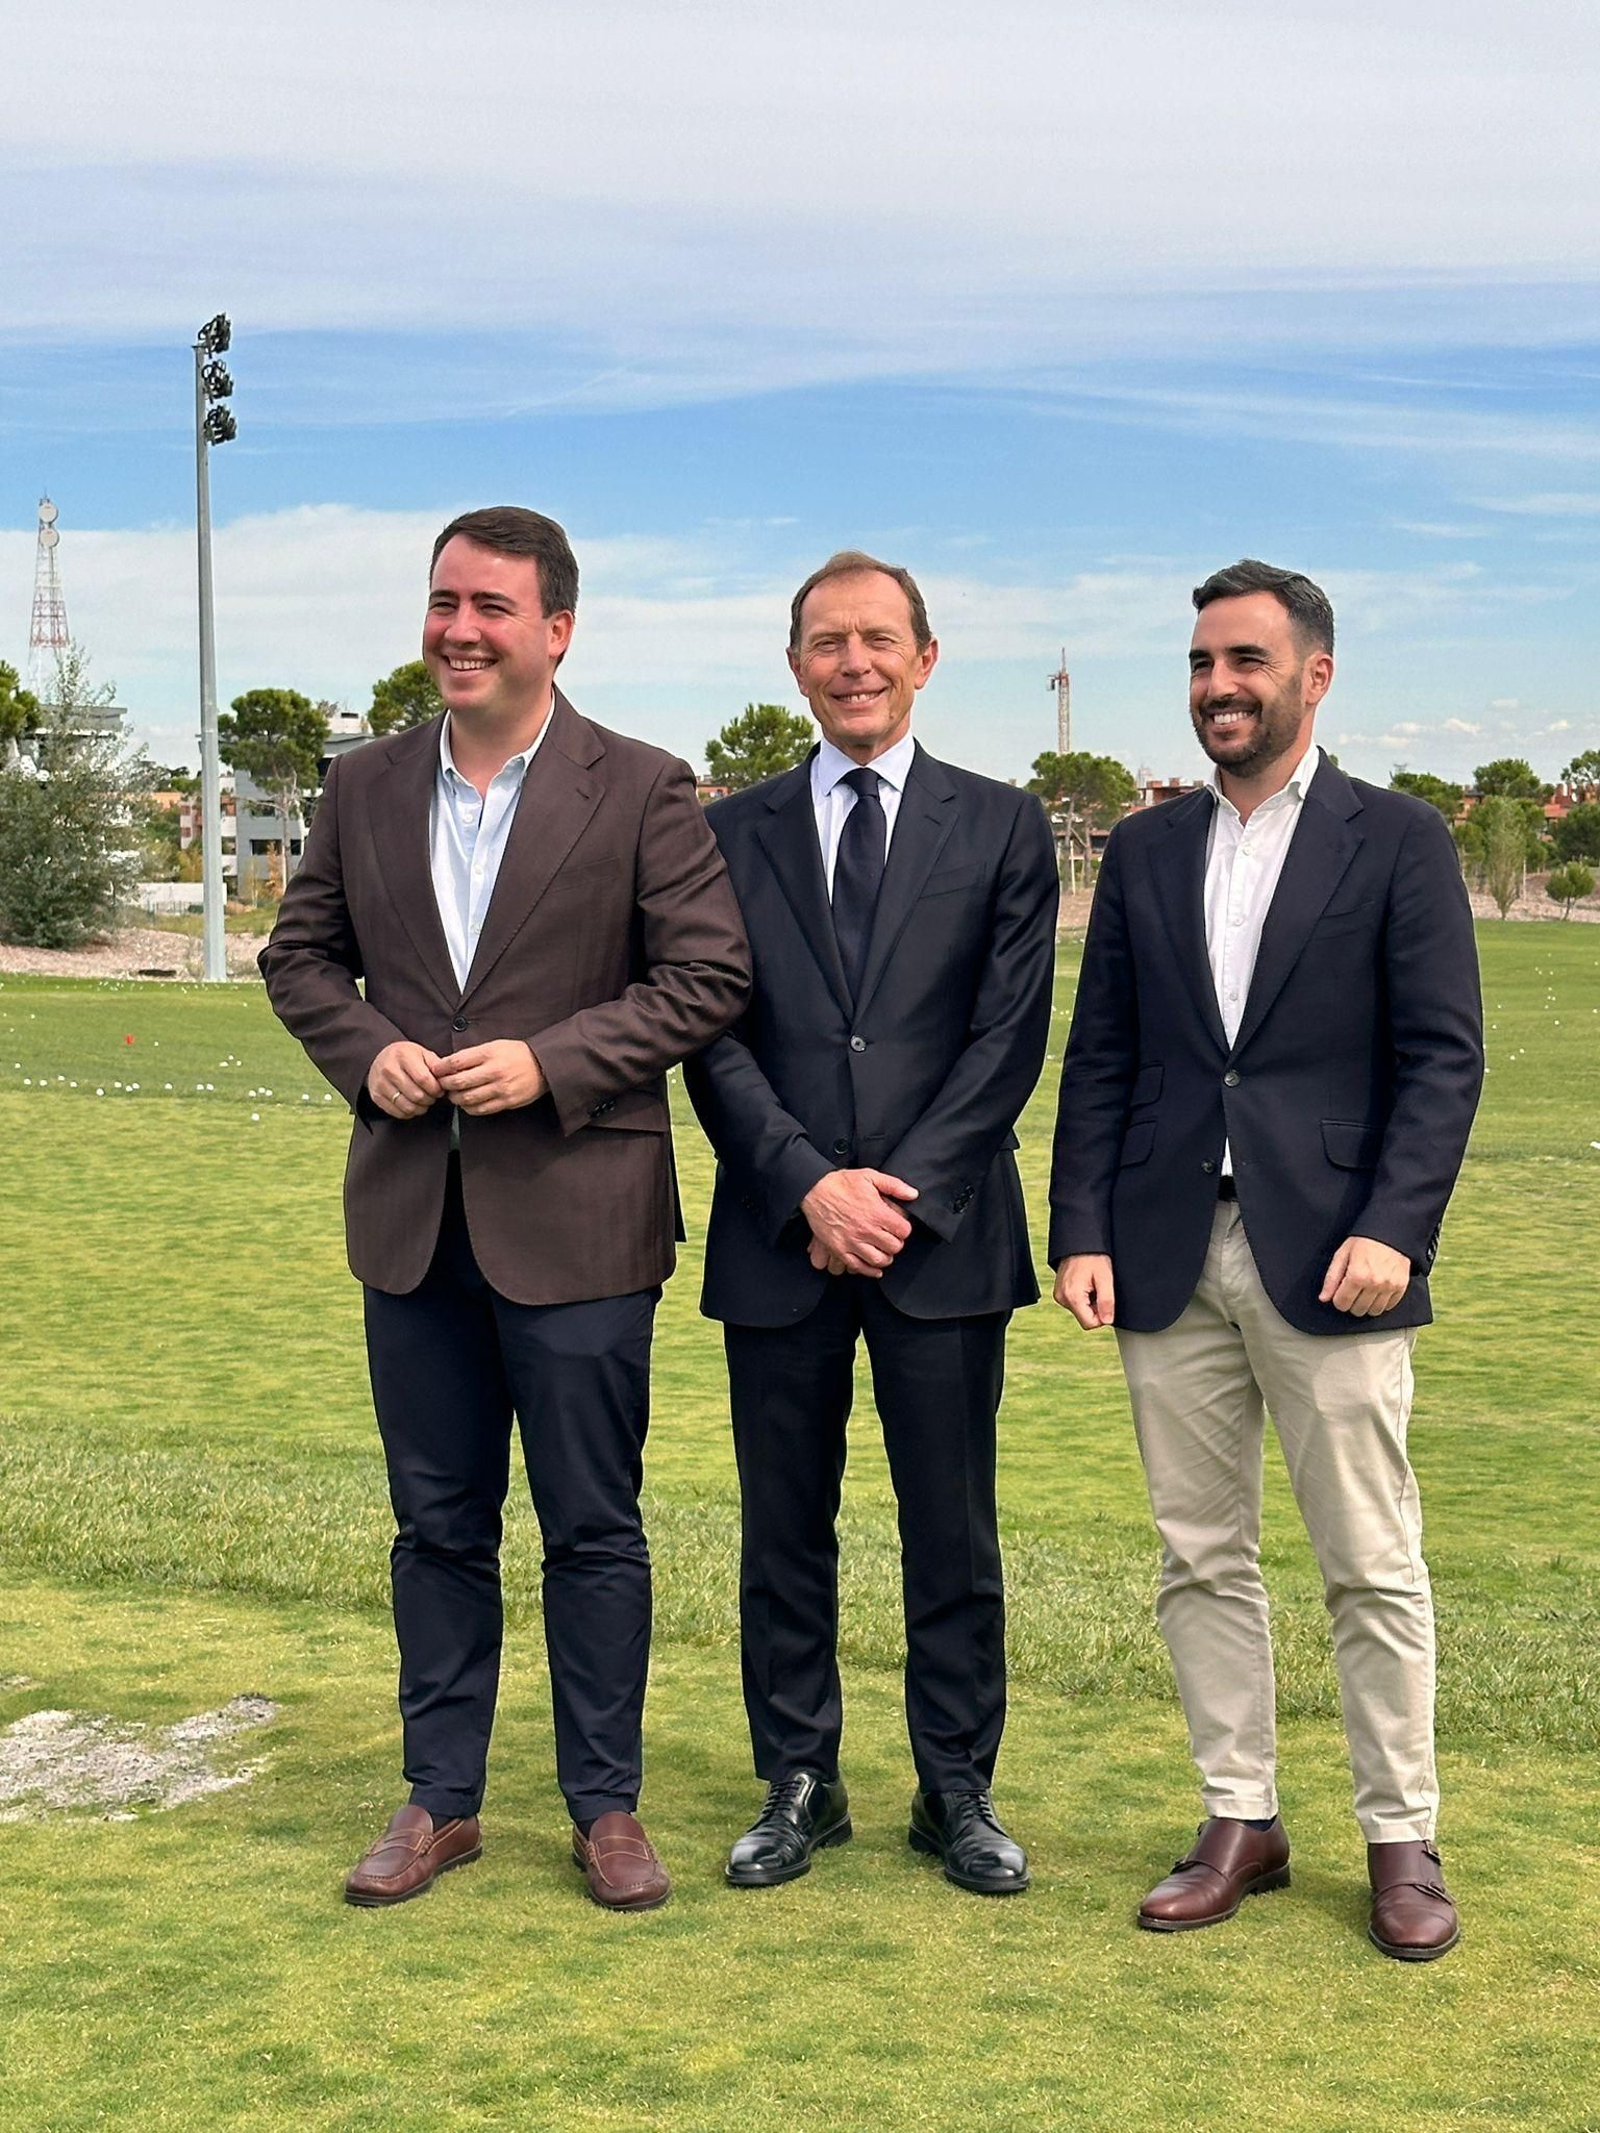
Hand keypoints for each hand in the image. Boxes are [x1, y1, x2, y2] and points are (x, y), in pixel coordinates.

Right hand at [367, 1039, 443, 1120]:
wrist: (379, 1058)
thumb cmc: (405, 1057)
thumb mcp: (422, 1053)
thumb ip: (436, 1064)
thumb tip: (448, 1077)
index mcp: (403, 1056)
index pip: (424, 1079)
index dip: (436, 1089)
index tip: (439, 1090)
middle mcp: (389, 1069)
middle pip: (417, 1095)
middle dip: (430, 1099)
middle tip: (433, 1096)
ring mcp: (380, 1084)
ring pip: (407, 1106)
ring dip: (421, 1108)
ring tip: (424, 1102)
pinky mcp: (376, 1096)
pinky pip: (397, 1112)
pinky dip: (409, 1113)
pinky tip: (413, 1105)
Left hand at [434, 1040, 546, 1115]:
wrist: (543, 1065)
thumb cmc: (516, 1054)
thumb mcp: (494, 1046)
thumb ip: (472, 1055)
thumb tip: (448, 1065)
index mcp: (489, 1054)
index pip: (456, 1062)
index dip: (441, 1068)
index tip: (436, 1071)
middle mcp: (494, 1071)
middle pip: (458, 1082)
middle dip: (444, 1085)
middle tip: (441, 1085)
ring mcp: (501, 1088)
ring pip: (467, 1098)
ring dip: (455, 1098)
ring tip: (454, 1095)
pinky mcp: (506, 1102)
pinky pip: (480, 1109)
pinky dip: (469, 1108)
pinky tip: (467, 1103)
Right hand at [799, 1169, 918, 1277]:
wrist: (814, 1190)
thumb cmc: (841, 1183)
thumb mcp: (870, 1176)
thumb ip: (894, 1185)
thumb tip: (913, 1194)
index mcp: (877, 1213)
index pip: (904, 1231)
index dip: (904, 1229)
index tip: (899, 1227)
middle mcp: (866, 1230)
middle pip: (894, 1247)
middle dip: (896, 1243)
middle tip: (891, 1238)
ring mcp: (852, 1242)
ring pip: (879, 1260)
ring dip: (885, 1257)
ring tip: (883, 1251)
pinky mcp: (839, 1249)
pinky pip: (858, 1267)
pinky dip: (869, 1270)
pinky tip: (874, 1268)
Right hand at [1054, 1253, 1115, 1328]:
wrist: (1079, 1242)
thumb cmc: (1093, 1256)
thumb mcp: (1105, 1278)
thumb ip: (1107, 1301)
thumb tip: (1107, 1321)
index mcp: (1072, 1296)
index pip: (1090, 1324)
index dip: (1102, 1316)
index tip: (1106, 1299)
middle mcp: (1062, 1298)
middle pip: (1085, 1318)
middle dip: (1095, 1307)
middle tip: (1099, 1288)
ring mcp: (1059, 1295)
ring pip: (1080, 1311)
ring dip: (1090, 1301)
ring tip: (1092, 1283)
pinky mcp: (1059, 1292)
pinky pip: (1075, 1303)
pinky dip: (1083, 1296)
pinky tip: (1086, 1283)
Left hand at [1319, 1235, 1410, 1316]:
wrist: (1390, 1232)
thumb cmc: (1365, 1241)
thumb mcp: (1342, 1254)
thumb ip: (1331, 1278)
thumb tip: (1324, 1297)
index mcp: (1357, 1275)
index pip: (1342, 1303)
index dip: (1338, 1300)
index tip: (1340, 1293)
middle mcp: (1374, 1283)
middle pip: (1357, 1310)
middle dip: (1352, 1303)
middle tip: (1353, 1291)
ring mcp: (1389, 1286)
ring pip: (1374, 1311)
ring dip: (1367, 1305)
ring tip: (1365, 1292)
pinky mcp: (1401, 1286)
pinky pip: (1389, 1306)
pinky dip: (1382, 1303)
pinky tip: (1377, 1292)